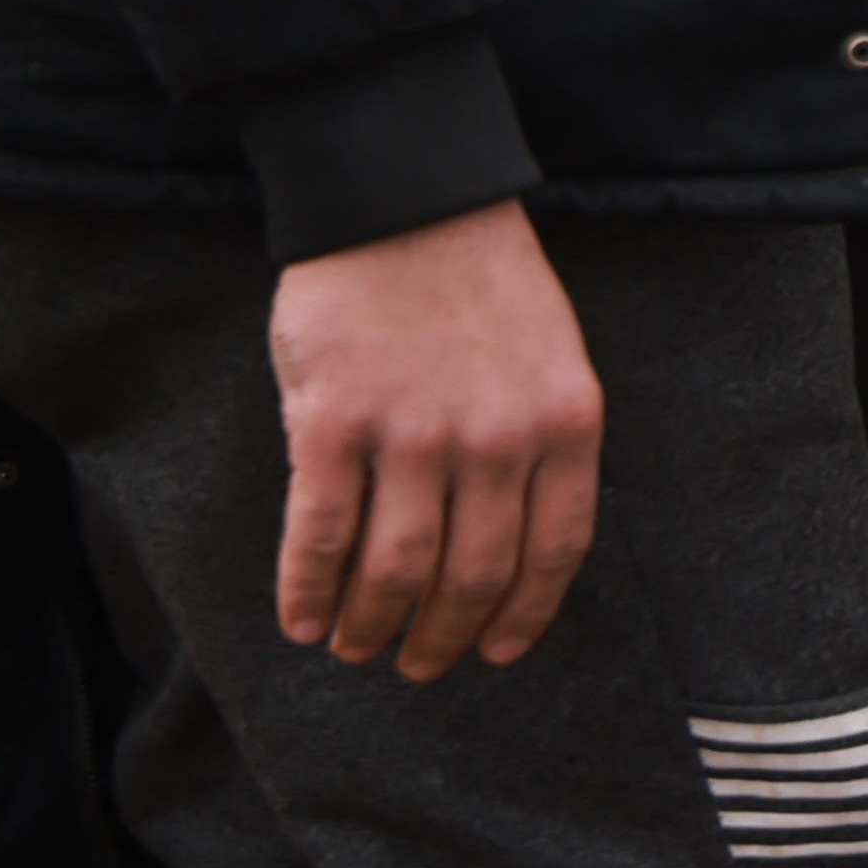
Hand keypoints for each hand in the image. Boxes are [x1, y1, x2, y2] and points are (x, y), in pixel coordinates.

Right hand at [267, 199, 606, 675]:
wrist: (405, 203)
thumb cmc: (480, 282)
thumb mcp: (551, 360)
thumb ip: (540, 443)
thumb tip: (511, 538)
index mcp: (566, 424)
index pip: (555, 551)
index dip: (523, 615)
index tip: (496, 652)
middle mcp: (498, 441)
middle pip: (472, 575)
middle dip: (442, 636)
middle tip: (416, 664)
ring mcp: (414, 435)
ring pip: (395, 569)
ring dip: (371, 622)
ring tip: (354, 646)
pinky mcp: (332, 424)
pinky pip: (320, 533)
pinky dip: (307, 588)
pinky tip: (301, 619)